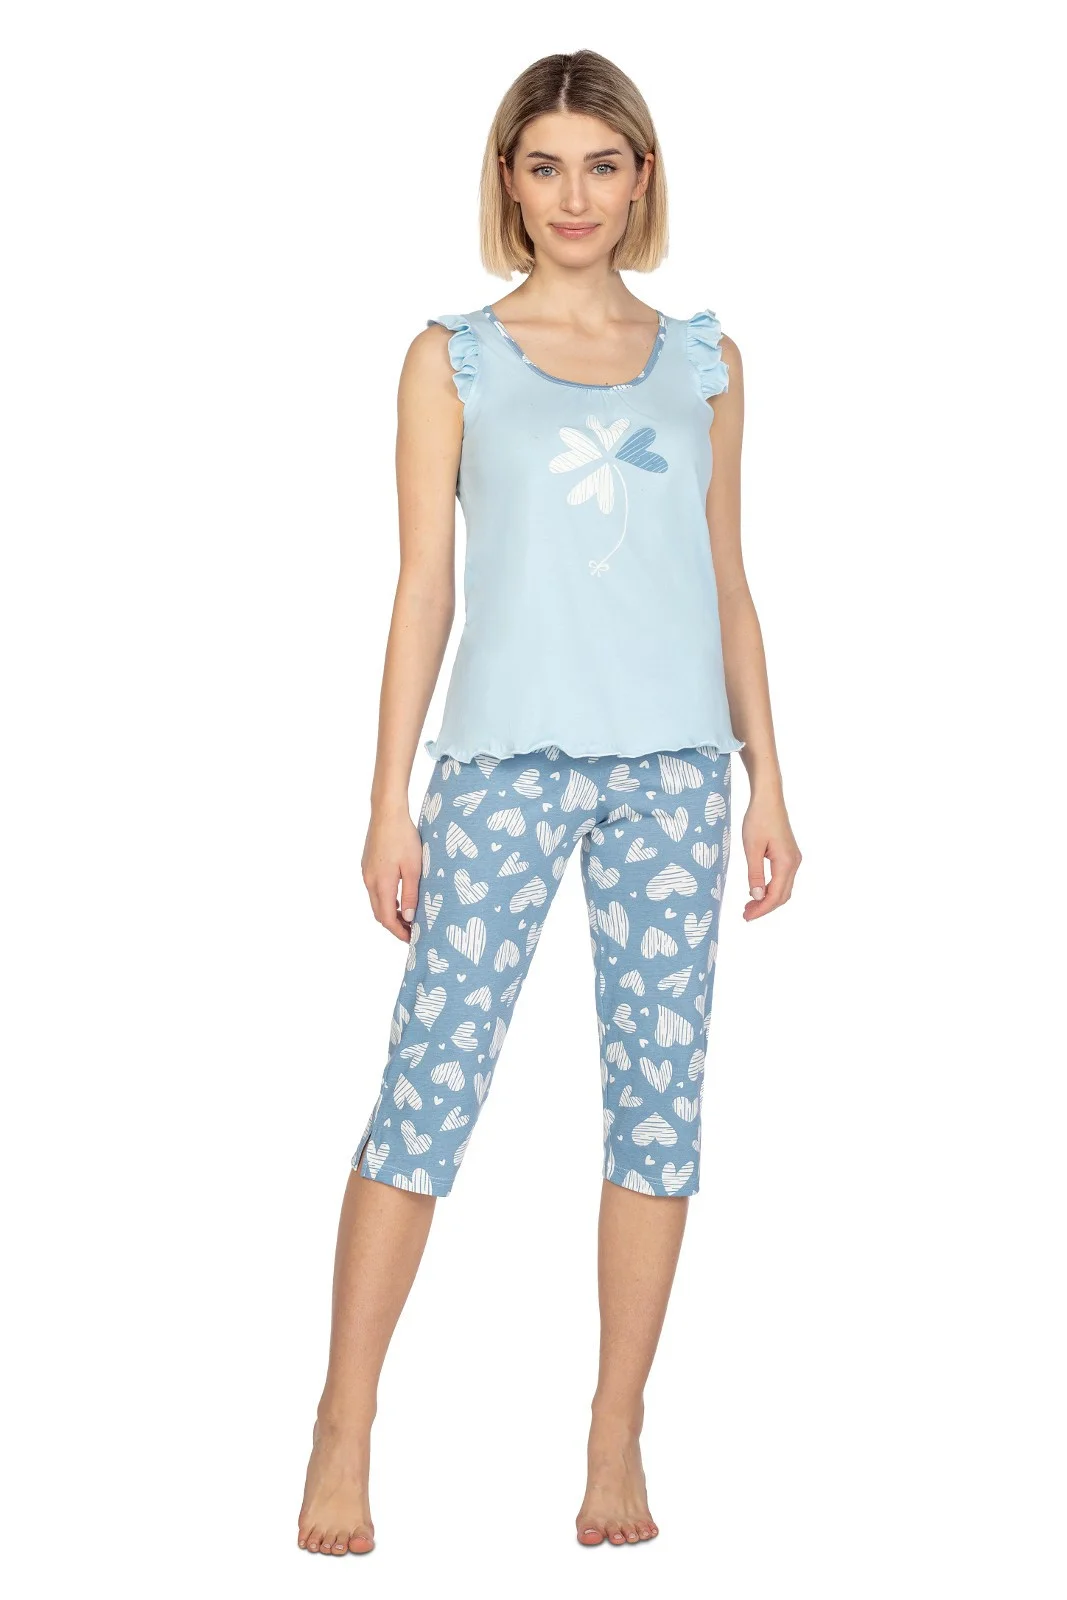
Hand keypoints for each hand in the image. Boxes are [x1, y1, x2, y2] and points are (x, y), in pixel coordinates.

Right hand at [362, 804, 422, 941]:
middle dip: (394, 925)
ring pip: (376, 901)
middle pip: (379, 913)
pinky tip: (399, 897)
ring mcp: (366, 872)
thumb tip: (409, 918)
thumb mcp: (414, 868)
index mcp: (381, 884)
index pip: (387, 919)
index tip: (413, 939)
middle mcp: (369, 881)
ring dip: (390, 912)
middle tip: (412, 931)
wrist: (387, 812)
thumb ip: (411, 894)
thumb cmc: (403, 837)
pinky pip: (374, 890)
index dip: (399, 932)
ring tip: (408, 917)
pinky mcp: (367, 865)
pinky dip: (386, 899)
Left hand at [740, 792, 801, 919]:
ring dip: (768, 899)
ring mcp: (794, 859)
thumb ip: (754, 874)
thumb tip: (756, 897)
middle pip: (782, 895)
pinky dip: (771, 888)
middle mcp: (794, 863)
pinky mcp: (789, 855)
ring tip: (749, 905)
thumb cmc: (758, 819)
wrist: (769, 798)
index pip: (775, 895)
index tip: (746, 917)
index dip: (761, 909)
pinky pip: (783, 878)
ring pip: (784, 888)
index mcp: (786, 862)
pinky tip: (757, 890)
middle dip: (765, 907)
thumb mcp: (751, 848)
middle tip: (745, 914)